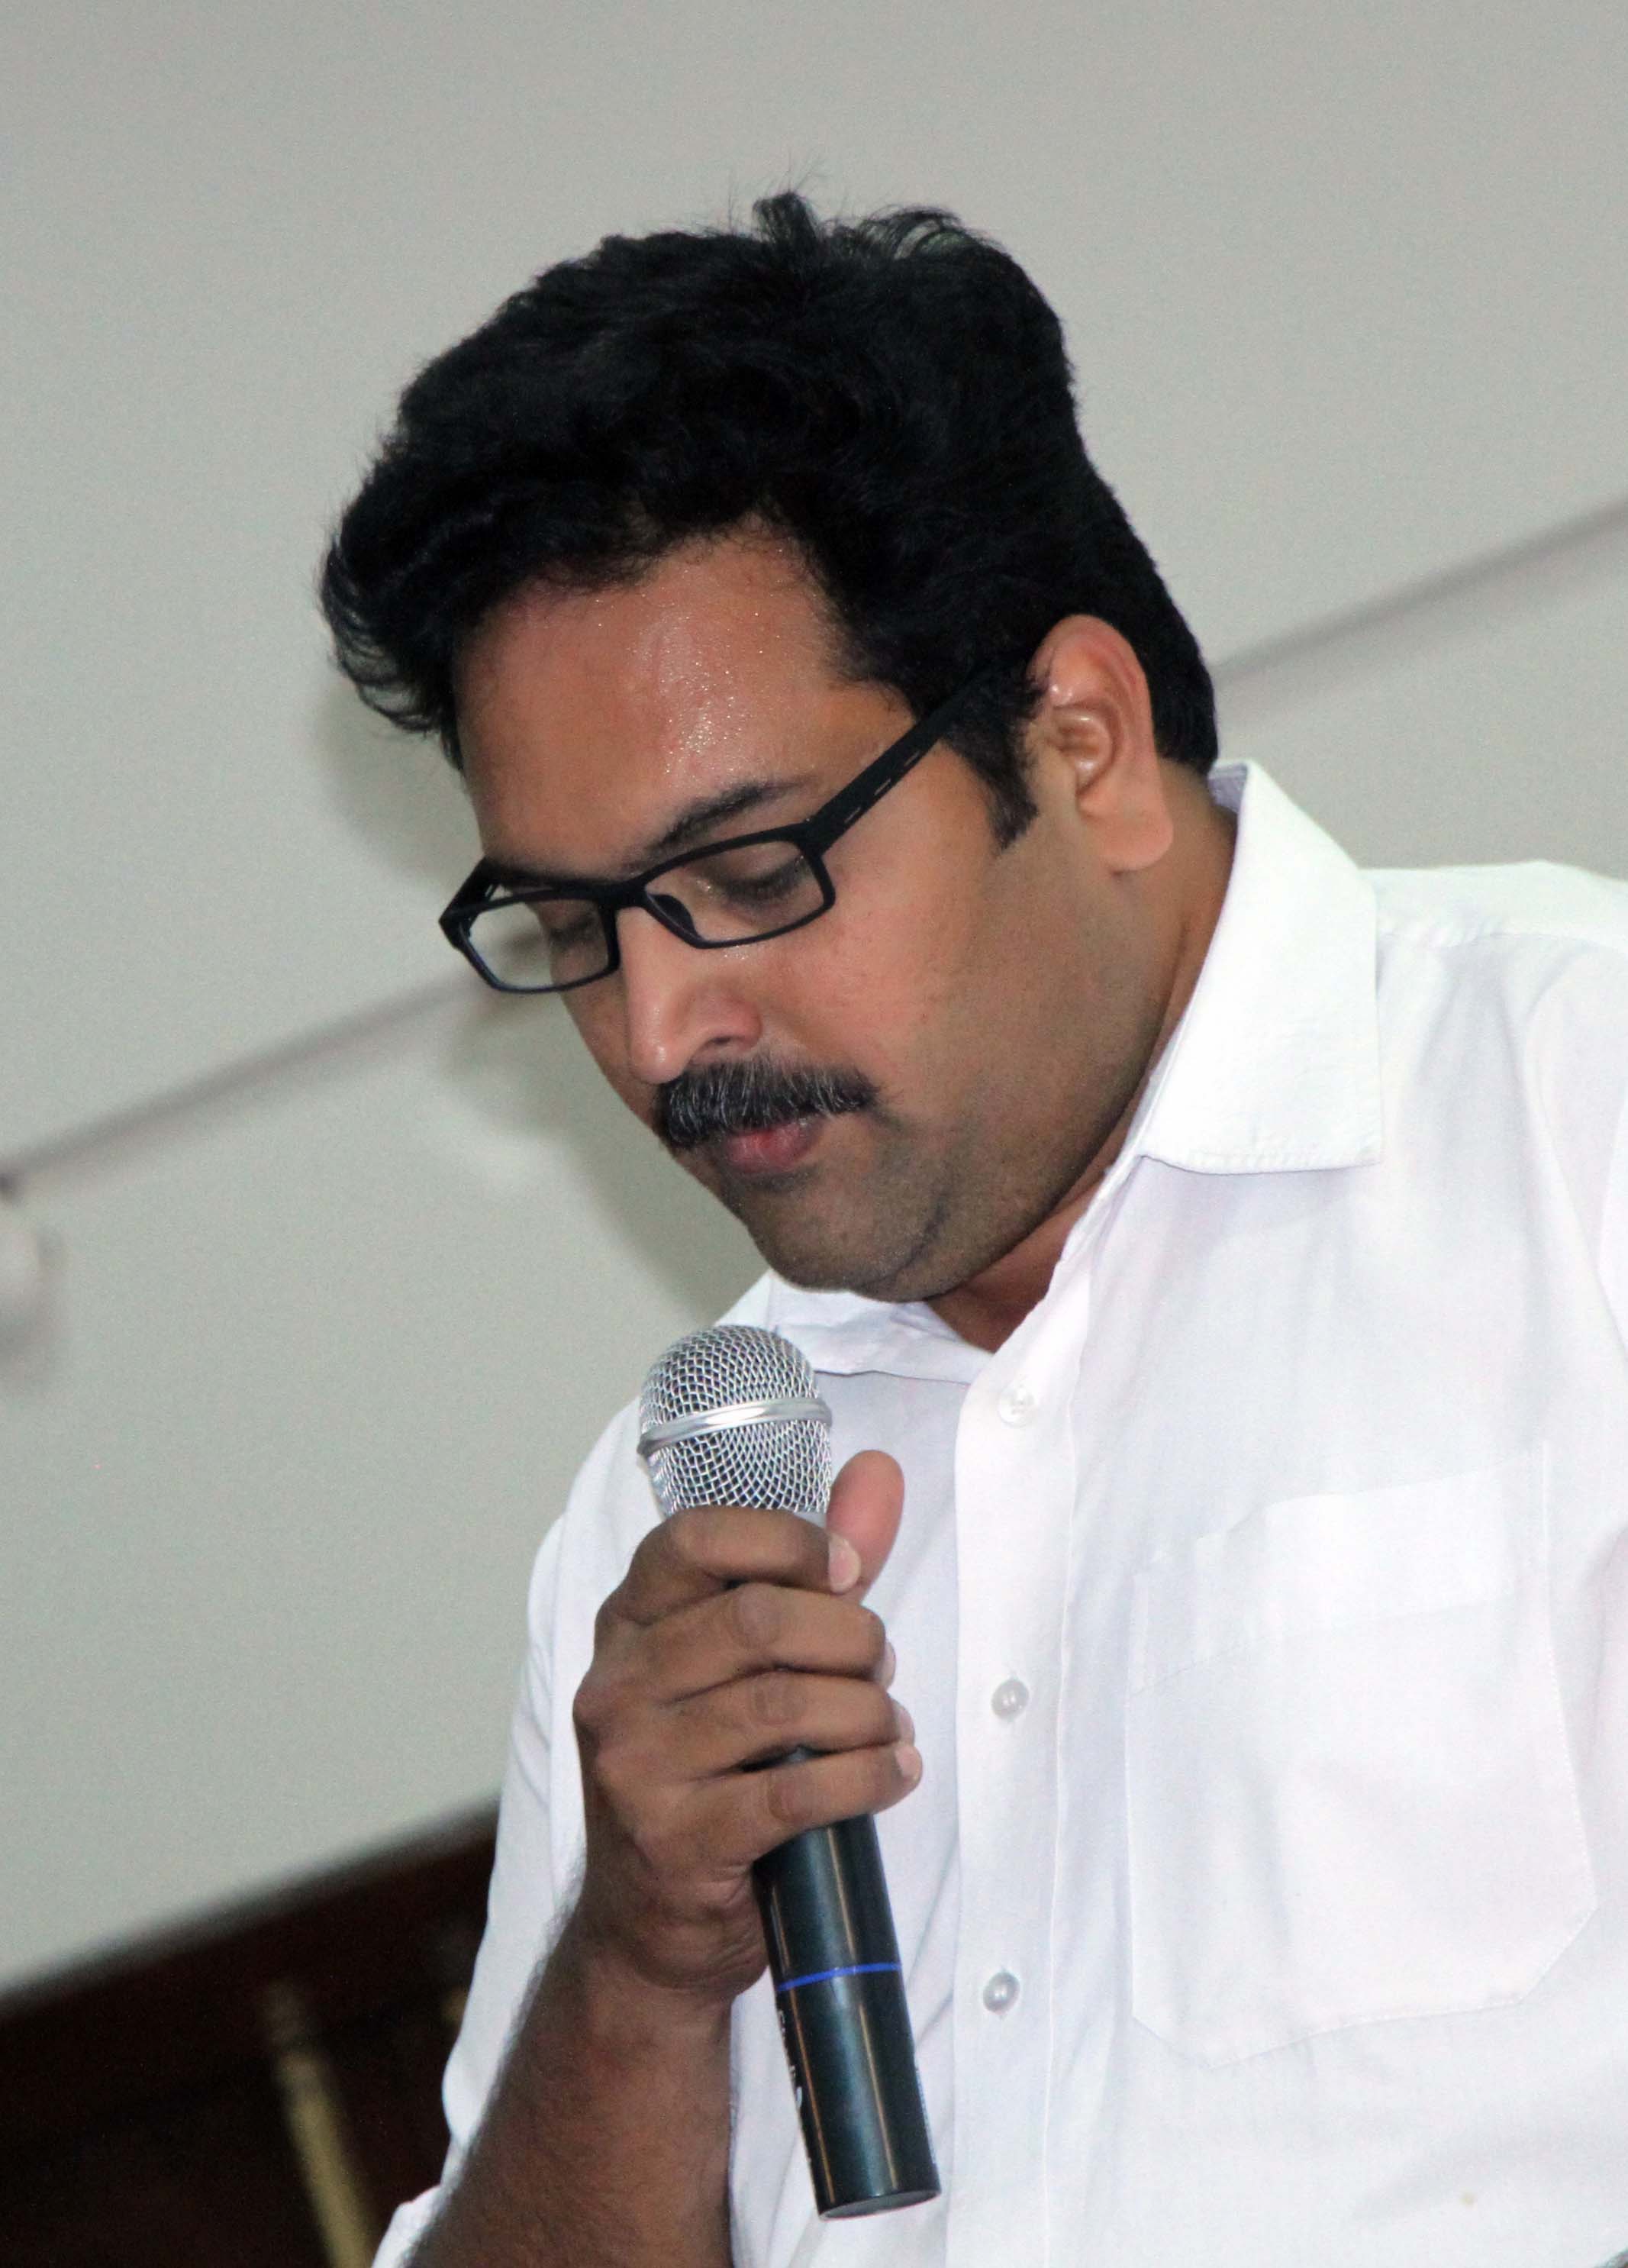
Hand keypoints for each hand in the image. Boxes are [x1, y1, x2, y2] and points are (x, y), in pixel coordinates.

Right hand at [568, 1451, 916, 2006]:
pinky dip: (866, 1776)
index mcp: (626, 1626)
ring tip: (888, 1726)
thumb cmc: (709, 1777)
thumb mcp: (744, 1665)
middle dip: (849, 1635)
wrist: (647, 1929)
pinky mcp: (677, 1842)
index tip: (847, 1570)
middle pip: (757, 1620)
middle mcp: (616, 1688)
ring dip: (867, 1711)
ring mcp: (636, 1768)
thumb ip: (812, 1566)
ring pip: (784, 1705)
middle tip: (879, 1666)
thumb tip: (878, 1475)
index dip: (787, 1541)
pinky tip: (893, 1773)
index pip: (695, 1540)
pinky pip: (795, 1792)